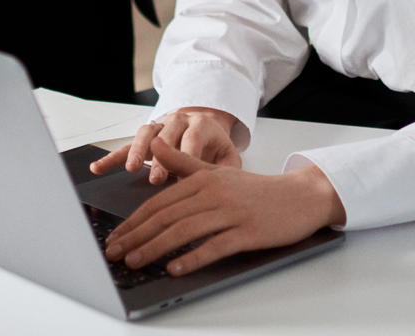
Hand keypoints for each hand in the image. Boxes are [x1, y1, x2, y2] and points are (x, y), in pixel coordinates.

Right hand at [89, 107, 240, 184]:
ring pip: (144, 135)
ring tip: (132, 169)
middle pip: (166, 137)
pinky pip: (126, 144)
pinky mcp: (145, 137)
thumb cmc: (216, 147)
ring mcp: (159, 127)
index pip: (193, 139)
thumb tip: (218, 188)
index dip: (186, 157)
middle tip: (156, 179)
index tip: (182, 178)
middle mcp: (178, 121)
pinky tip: (98, 168)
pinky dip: (112, 156)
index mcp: (201, 125)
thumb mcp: (228, 157)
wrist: (206, 125)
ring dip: (136, 151)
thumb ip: (225, 170)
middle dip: (161, 158)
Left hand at [100, 138, 345, 274]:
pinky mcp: (248, 231)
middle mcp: (214, 192)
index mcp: (203, 178)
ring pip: (185, 230)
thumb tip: (156, 145)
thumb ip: (184, 162)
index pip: (159, 203)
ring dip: (156, 248)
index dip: (134, 222)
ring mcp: (231, 211)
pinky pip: (215, 245)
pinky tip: (176, 268)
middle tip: (114, 253)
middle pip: (167, 216)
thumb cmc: (255, 190)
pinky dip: (193, 257)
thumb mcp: (217, 171)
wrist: (299, 196)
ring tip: (136, 262)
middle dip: (136, 236)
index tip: (115, 238)